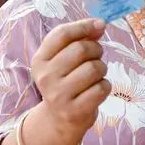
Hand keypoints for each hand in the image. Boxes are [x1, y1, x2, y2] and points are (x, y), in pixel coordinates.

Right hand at [29, 19, 110, 144]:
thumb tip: (99, 24)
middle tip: (96, 57)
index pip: (62, 34)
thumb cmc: (65, 82)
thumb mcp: (63, 60)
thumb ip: (79, 39)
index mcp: (40, 60)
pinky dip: (105, 86)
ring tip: (95, 76)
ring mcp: (59, 95)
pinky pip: (101, 88)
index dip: (84, 26)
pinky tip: (96, 90)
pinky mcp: (75, 110)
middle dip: (96, 49)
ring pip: (94, 68)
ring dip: (101, 69)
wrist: (59, 120)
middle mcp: (46, 77)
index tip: (100, 25)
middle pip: (81, 49)